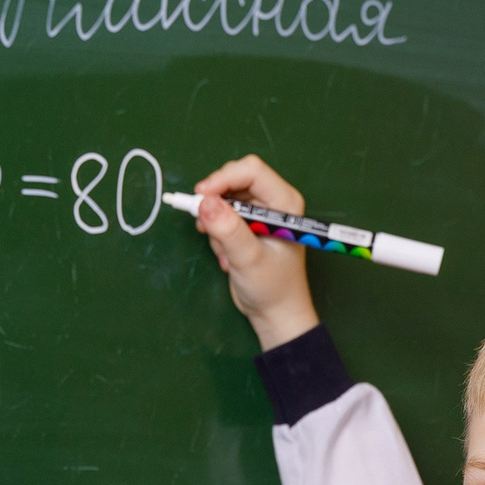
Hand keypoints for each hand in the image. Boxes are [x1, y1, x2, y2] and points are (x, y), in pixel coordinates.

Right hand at [189, 155, 320, 350]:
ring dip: (216, 225)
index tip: (200, 197)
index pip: (251, 171)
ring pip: (223, 199)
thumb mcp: (247, 259)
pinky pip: (221, 216)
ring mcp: (259, 213)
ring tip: (225, 253)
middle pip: (234, 180)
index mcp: (285, 202)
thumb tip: (204, 202)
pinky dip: (217, 235)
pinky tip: (227, 256)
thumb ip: (227, 229)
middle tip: (206, 228)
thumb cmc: (272, 288)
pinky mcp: (246, 225)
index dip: (222, 179)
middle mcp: (273, 202)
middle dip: (216, 204)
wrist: (275, 313)